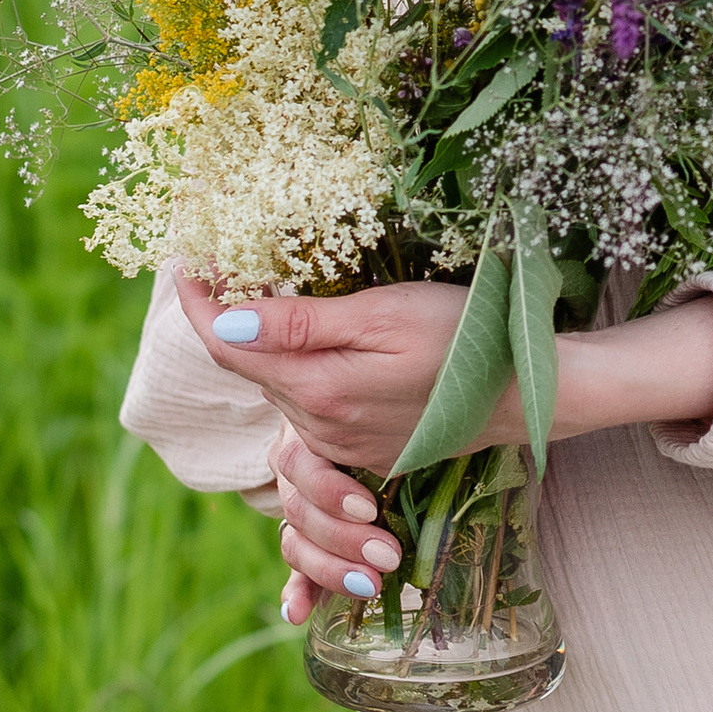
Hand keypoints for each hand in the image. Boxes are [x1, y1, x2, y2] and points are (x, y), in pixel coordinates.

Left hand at [175, 273, 496, 473]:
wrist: (530, 395)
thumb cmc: (467, 341)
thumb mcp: (384, 315)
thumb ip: (303, 324)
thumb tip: (228, 320)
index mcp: (318, 390)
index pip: (228, 345)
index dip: (197, 303)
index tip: (182, 262)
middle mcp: (321, 426)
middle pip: (248, 368)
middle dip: (223, 319)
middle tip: (214, 263)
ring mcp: (343, 444)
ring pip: (277, 392)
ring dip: (257, 349)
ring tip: (253, 299)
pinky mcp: (365, 449)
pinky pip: (308, 415)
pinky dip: (294, 375)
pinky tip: (307, 347)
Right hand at [265, 423, 413, 626]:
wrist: (398, 431)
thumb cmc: (408, 416)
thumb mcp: (403, 417)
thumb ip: (413, 426)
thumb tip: (461, 426)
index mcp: (312, 432)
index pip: (300, 463)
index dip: (330, 492)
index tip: (370, 510)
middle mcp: (298, 470)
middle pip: (298, 509)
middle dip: (343, 539)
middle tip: (388, 557)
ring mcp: (299, 507)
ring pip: (295, 542)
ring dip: (329, 569)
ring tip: (369, 586)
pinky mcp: (308, 543)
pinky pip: (296, 570)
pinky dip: (299, 591)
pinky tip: (298, 612)